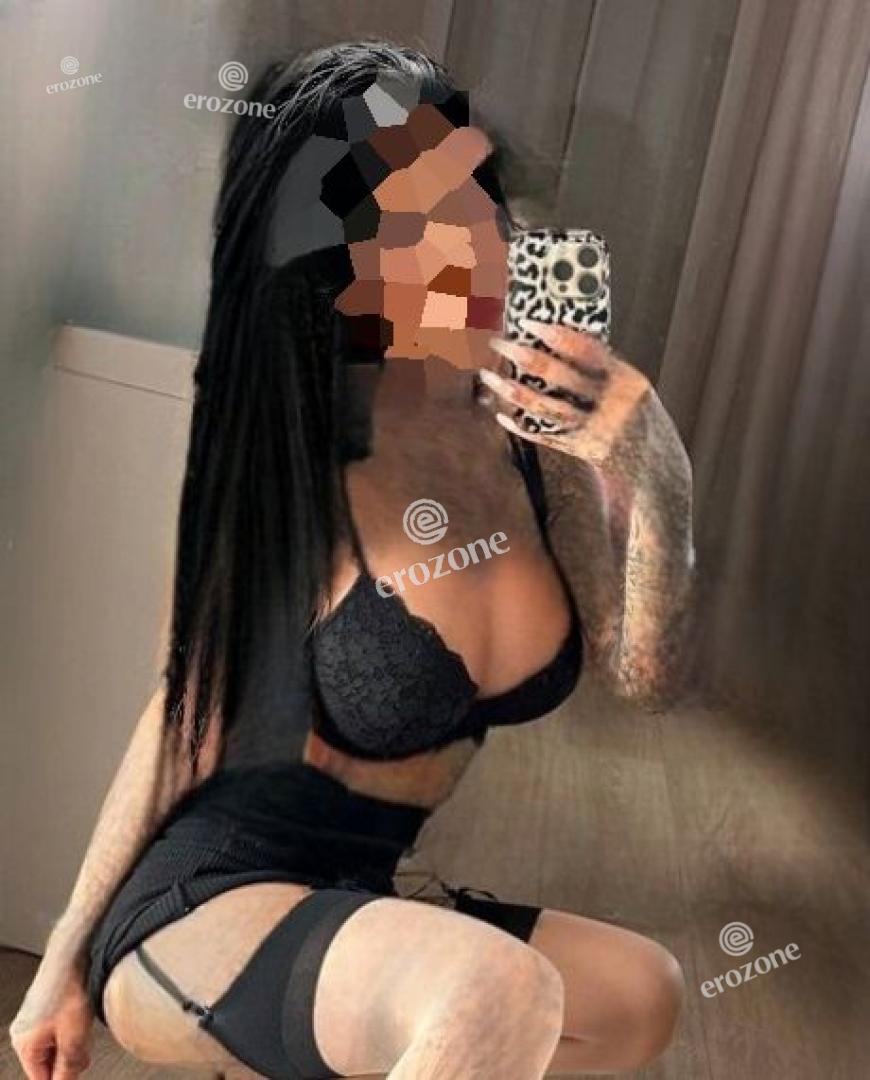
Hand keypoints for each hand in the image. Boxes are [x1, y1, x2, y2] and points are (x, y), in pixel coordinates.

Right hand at [9, 965, 93, 1079]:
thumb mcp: (75, 1037)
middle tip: (84, 1051)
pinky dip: (69, 1027)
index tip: (75, 1072)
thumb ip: (69, 1066)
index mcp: (24, 1043)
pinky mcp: (42, 1003)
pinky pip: (55, 1026)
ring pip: (53, 1043)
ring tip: (85, 1027)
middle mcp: (22, 1030)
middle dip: (67, 1060)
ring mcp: (31, 1015)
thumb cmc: (71, 987)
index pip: (40, 1078)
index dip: (62, 1079)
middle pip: (46, 1061)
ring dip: (70, 1043)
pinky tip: (81, 1015)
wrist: (74, 951)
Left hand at [480, 319, 653, 468]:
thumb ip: (604, 369)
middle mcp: (612, 405)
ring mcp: (596, 431)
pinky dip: (521, 424)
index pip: (588, 350)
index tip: (528, 322)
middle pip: (558, 376)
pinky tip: (501, 413)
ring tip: (488, 376)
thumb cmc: (639, 417)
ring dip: (511, 390)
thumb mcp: (633, 388)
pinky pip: (544, 435)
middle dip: (523, 356)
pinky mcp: (581, 451)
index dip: (557, 335)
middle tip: (498, 342)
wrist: (659, 469)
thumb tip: (558, 338)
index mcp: (628, 381)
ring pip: (543, 407)